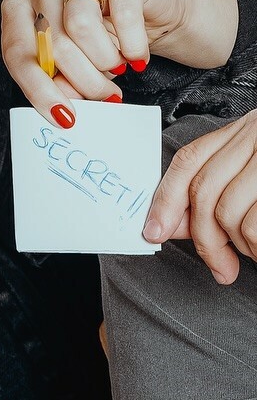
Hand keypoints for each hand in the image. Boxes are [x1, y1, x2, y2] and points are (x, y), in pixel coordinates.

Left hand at [0, 0, 186, 122]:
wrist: (150, 12)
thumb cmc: (103, 41)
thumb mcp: (73, 67)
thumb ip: (59, 83)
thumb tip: (61, 105)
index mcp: (20, 8)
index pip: (17, 51)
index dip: (39, 89)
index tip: (63, 116)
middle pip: (51, 44)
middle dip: (82, 81)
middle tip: (104, 96)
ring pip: (81, 26)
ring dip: (105, 61)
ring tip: (118, 68)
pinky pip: (123, 14)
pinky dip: (132, 45)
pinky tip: (136, 55)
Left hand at [143, 109, 256, 283]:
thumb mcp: (252, 174)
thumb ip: (214, 192)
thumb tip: (168, 223)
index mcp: (247, 130)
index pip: (190, 160)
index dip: (165, 198)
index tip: (153, 232)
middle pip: (205, 192)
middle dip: (205, 240)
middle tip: (221, 269)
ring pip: (232, 214)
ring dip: (243, 247)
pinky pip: (255, 226)